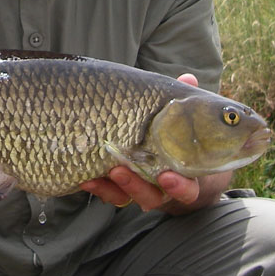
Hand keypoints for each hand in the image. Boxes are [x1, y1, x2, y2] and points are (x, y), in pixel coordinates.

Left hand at [79, 73, 231, 214]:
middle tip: (121, 171)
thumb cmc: (178, 135)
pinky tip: (85, 179)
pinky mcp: (118, 187)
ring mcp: (139, 188)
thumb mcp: (183, 121)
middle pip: (152, 196)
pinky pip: (109, 193)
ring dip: (114, 187)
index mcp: (184, 175)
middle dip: (136, 186)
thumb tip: (188, 78)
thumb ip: (184, 102)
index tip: (167, 176)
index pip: (187, 189)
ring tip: (103, 169)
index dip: (179, 187)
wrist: (163, 153)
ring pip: (127, 197)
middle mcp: (161, 188)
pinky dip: (99, 188)